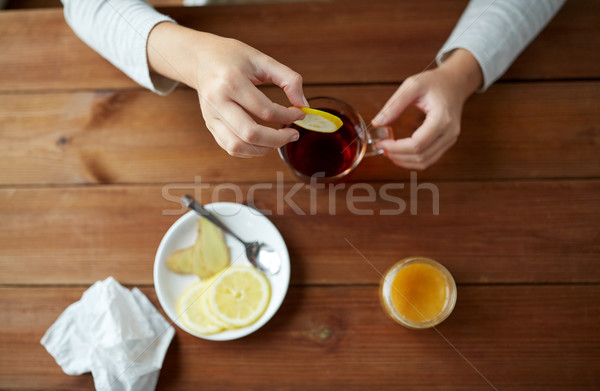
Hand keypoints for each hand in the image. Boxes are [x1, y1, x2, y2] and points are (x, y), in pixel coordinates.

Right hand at [148, 22, 306, 156]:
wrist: (201, 58)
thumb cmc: (232, 56)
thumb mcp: (262, 59)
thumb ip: (288, 79)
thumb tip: (304, 104)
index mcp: (231, 81)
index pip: (265, 110)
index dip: (288, 116)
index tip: (300, 114)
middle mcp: (217, 101)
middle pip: (250, 133)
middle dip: (278, 139)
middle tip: (293, 134)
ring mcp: (211, 116)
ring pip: (237, 146)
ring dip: (263, 149)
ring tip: (278, 140)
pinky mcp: (210, 125)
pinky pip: (230, 147)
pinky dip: (250, 150)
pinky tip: (263, 141)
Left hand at [371, 49, 482, 169]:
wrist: (455, 83)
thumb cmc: (435, 82)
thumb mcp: (412, 85)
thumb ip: (394, 104)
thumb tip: (376, 123)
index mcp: (442, 118)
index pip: (417, 144)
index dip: (396, 147)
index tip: (381, 142)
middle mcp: (449, 132)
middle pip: (421, 156)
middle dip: (397, 155)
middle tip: (381, 147)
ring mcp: (450, 139)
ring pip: (425, 162)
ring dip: (404, 161)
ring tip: (388, 151)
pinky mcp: (446, 143)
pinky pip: (429, 159)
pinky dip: (413, 160)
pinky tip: (399, 153)